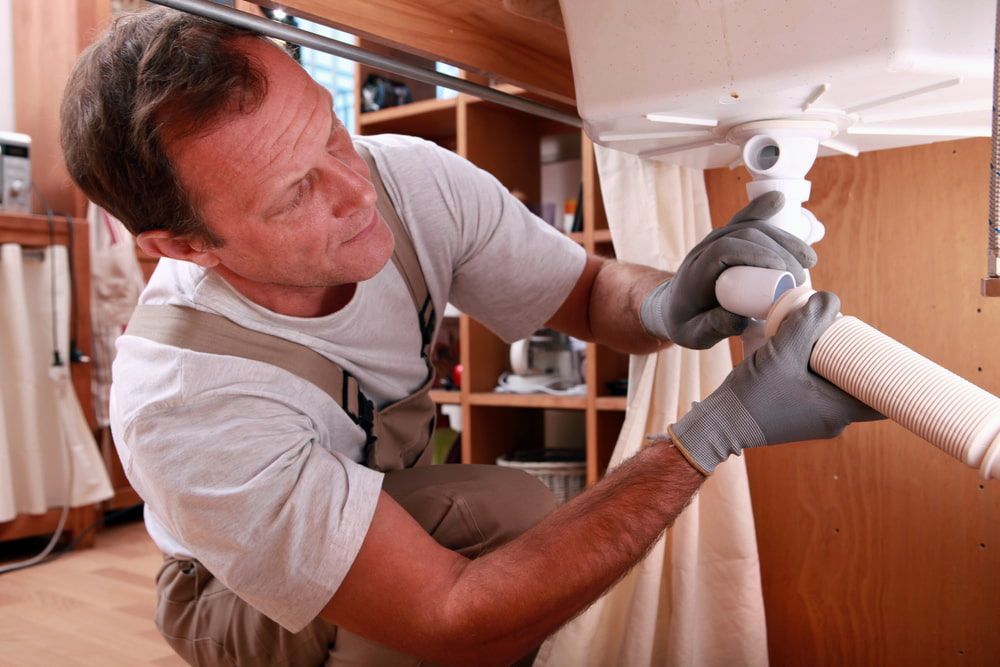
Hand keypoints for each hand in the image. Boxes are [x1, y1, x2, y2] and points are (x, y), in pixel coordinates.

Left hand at [640, 191, 816, 348]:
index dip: (755, 253)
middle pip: (744, 234)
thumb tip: (742, 319)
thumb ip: (713, 328)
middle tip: (800, 276)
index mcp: (697, 270)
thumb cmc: (685, 323)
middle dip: (778, 250)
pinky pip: (746, 220)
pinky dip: (763, 210)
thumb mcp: (693, 334)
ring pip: (752, 227)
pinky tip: (782, 202)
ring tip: (809, 259)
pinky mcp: (729, 239)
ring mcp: (718, 240)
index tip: (781, 269)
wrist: (674, 308)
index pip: (725, 249)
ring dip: (783, 239)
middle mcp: (707, 248)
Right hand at [668, 291, 883, 473]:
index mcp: (838, 412)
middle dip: (858, 362)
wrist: (719, 423)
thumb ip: (806, 321)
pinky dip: (817, 374)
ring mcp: (814, 422)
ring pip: (838, 389)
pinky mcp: (796, 418)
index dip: (892, 377)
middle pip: (860, 389)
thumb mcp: (781, 350)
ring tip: (824, 340)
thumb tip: (830, 299)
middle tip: (851, 337)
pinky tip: (803, 355)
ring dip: (834, 366)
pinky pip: (818, 394)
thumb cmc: (752, 393)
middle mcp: (832, 423)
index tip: (885, 352)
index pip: (885, 400)